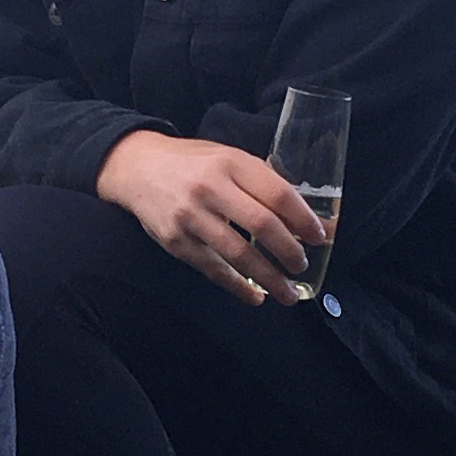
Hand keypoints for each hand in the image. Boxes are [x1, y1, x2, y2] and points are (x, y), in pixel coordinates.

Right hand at [96, 130, 317, 304]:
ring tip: (288, 293)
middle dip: (290, 251)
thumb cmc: (192, 163)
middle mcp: (211, 187)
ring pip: (239, 254)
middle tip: (301, 265)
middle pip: (262, 225)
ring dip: (269, 278)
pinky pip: (213, 269)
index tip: (319, 237)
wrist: (136, 167)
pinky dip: (237, 286)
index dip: (304, 219)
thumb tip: (309, 215)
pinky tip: (255, 296)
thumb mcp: (228, 158)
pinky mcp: (176, 241)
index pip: (278, 193)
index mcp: (231, 162)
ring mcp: (191, 216)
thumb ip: (264, 182)